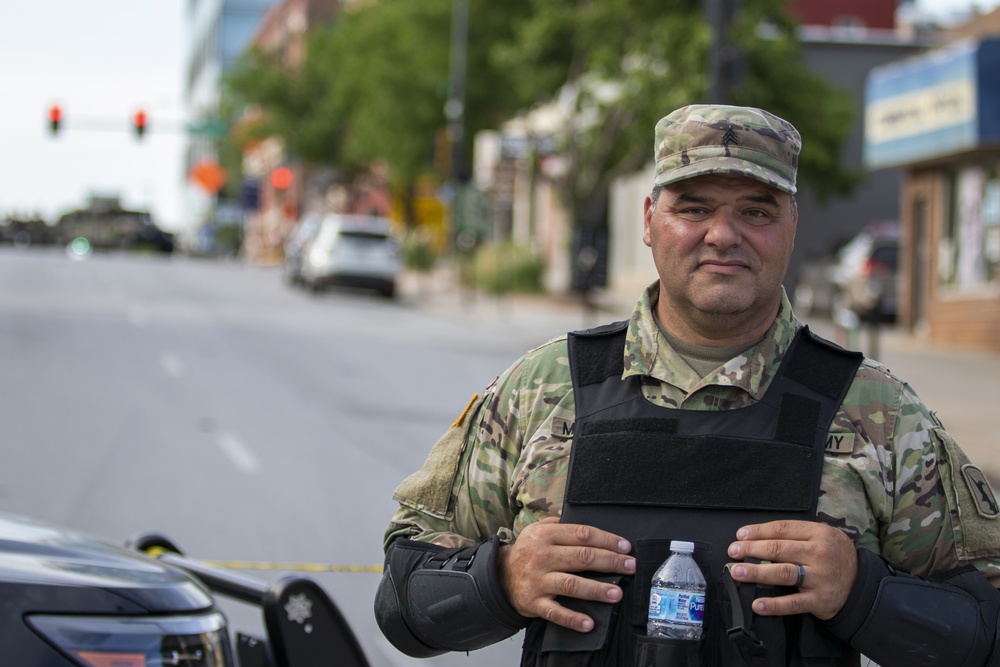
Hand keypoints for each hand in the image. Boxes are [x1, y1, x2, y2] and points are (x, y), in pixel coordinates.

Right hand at [498, 517, 634, 632]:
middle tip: (630, 566)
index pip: (582, 535)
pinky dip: (572, 619)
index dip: (606, 540)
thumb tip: (582, 522)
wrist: (498, 577)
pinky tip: (589, 623)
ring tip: (617, 593)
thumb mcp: (535, 530)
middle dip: (610, 562)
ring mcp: (538, 580)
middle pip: (582, 558)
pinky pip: (555, 612)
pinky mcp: (534, 602)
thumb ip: (557, 523)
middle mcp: (543, 556)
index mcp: (546, 536)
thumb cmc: (526, 552)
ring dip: (596, 589)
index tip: (625, 547)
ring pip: (572, 584)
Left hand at [726, 520, 856, 619]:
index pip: (782, 529)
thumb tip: (758, 536)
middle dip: (751, 550)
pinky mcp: (820, 601)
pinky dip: (774, 605)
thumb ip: (796, 534)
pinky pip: (793, 603)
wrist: (862, 586)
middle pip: (778, 549)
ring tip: (737, 572)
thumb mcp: (823, 536)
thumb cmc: (834, 556)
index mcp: (818, 534)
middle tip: (733, 552)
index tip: (740, 536)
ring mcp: (820, 578)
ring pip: (782, 573)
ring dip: (757, 573)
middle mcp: (819, 554)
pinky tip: (758, 604)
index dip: (758, 532)